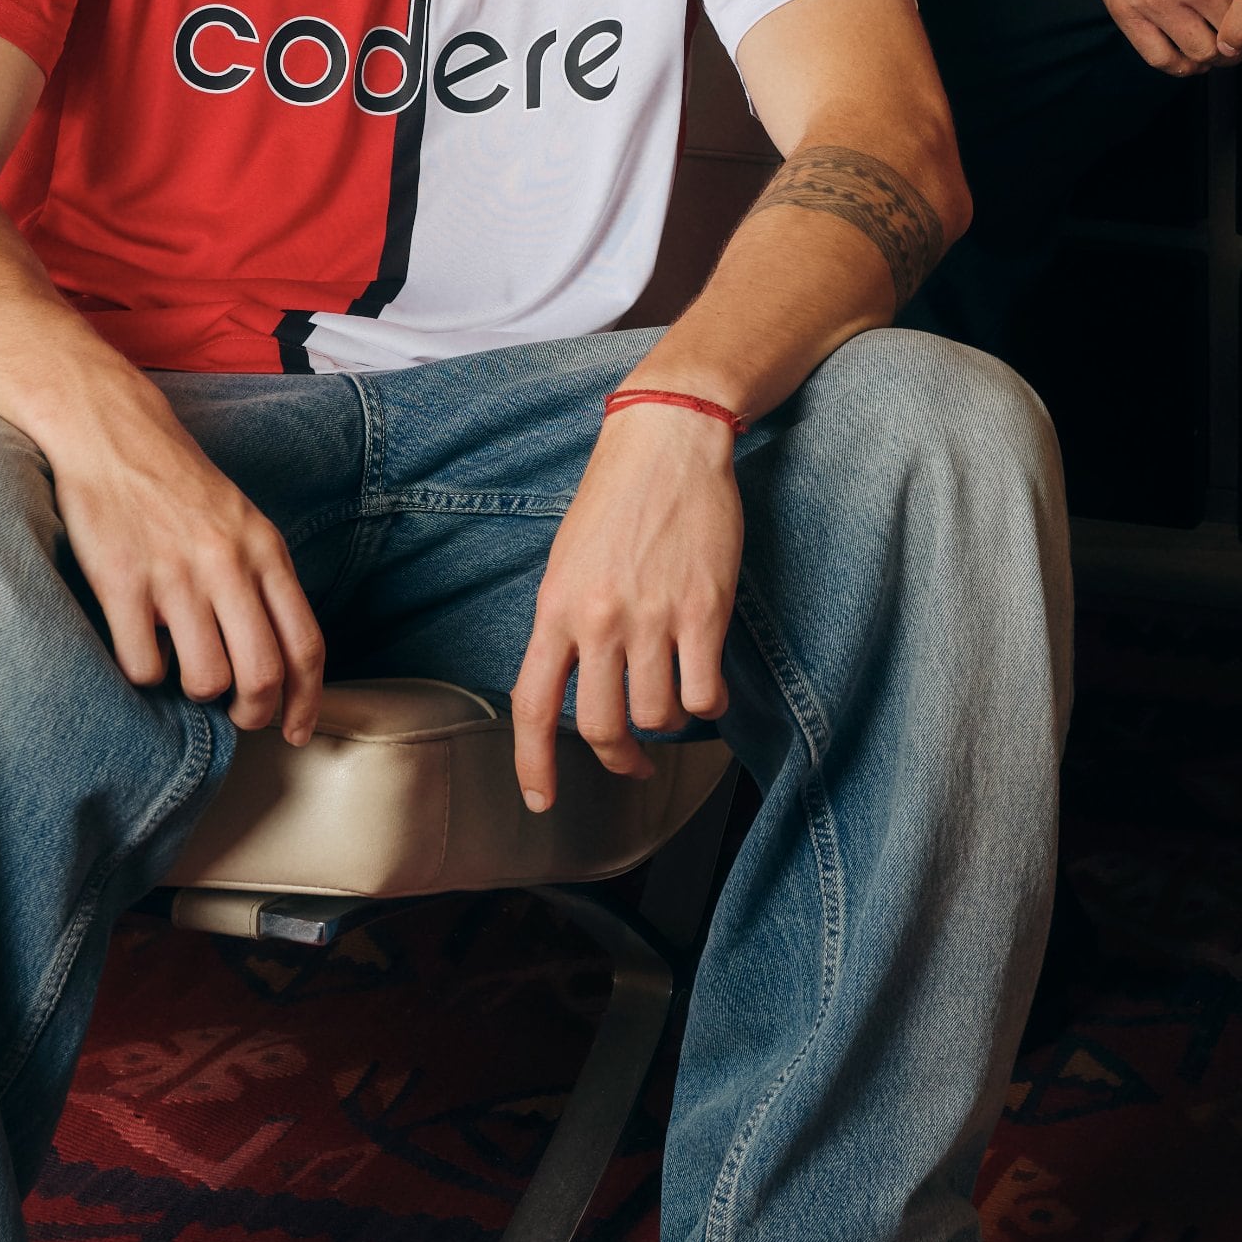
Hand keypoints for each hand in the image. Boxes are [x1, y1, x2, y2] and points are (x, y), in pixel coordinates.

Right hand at [48, 382, 324, 740]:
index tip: (298, 731)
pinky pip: (144, 664)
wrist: (112, 431)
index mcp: (265, 550)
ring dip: (195, 694)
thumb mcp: (244, 521)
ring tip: (183, 671)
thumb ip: (263, 582)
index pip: (305, 644)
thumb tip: (279, 662)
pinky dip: (145, 673)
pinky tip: (142, 648)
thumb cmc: (179, 484)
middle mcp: (227, 563)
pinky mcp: (121, 581)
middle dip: (253, 713)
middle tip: (237, 716)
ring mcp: (173, 573)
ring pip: (204, 679)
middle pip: (262, 674)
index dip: (307, 701)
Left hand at [510, 404, 742, 810]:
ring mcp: (653, 617)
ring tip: (677, 703)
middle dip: (620, 759)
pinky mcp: (704, 611)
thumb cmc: (617, 496)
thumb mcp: (568, 561)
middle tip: (632, 763)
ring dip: (670, 725)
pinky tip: (709, 687)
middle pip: (602, 726)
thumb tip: (576, 681)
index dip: (533, 763)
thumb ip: (567, 623)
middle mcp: (599, 620)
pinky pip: (705, 693)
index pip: (532, 705)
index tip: (541, 798)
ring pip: (658, 717)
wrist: (667, 442)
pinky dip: (710, 704)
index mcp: (555, 608)